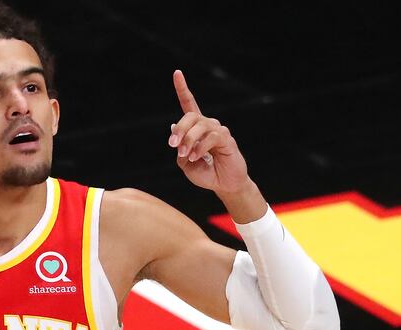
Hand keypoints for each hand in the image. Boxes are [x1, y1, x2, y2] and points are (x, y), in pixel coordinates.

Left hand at [168, 70, 250, 192]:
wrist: (225, 185)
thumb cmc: (206, 174)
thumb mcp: (186, 164)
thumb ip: (180, 150)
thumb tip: (174, 129)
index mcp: (196, 129)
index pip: (189, 104)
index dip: (183, 88)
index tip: (177, 73)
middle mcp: (208, 125)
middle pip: (190, 115)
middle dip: (179, 129)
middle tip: (173, 146)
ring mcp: (219, 131)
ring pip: (200, 126)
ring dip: (189, 140)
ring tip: (186, 155)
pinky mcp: (227, 139)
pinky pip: (212, 137)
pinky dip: (201, 147)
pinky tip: (198, 157)